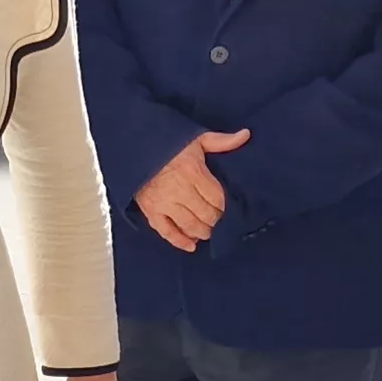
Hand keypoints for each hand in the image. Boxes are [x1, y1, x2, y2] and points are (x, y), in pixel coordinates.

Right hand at [134, 128, 249, 251]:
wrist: (135, 146)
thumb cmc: (168, 143)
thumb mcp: (196, 138)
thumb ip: (221, 141)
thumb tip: (246, 135)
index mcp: (192, 171)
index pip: (217, 198)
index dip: (225, 206)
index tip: (227, 207)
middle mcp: (178, 190)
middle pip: (206, 215)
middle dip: (215, 220)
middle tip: (218, 220)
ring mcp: (163, 203)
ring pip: (190, 226)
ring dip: (202, 232)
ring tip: (207, 230)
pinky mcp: (150, 211)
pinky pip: (166, 232)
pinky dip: (180, 241)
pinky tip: (191, 246)